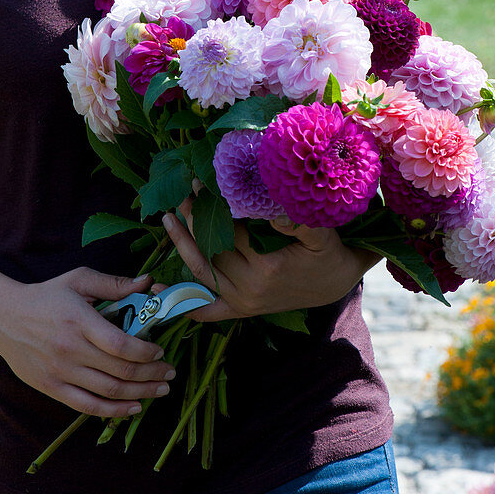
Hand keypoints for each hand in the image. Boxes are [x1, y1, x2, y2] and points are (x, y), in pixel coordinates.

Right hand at [0, 269, 175, 418]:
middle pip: (119, 371)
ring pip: (108, 392)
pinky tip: (132, 407)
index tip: (160, 351)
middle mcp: (71, 350)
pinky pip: (88, 407)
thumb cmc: (47, 295)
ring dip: (140, 394)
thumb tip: (148, 282)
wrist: (5, 317)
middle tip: (170, 373)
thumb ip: (114, 284)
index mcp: (79, 321)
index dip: (146, 352)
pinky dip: (113, 411)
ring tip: (160, 391)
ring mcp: (60, 372)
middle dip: (151, 375)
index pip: (120, 345)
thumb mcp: (79, 280)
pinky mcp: (52, 388)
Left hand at [162, 203, 377, 322]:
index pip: (230, 232)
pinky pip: (208, 310)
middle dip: (193, 222)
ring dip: (182, 247)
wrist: (334, 282)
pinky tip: (160, 289)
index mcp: (267, 268)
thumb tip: (273, 210)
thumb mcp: (322, 234)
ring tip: (169, 219)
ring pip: (202, 274)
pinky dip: (184, 303)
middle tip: (180, 197)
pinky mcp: (241, 309)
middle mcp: (250, 288)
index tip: (199, 183)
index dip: (212, 208)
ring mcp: (243, 301)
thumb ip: (300, 222)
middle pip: (211, 252)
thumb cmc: (327, 253)